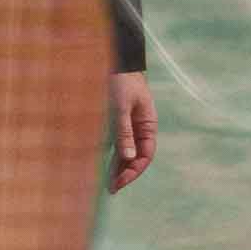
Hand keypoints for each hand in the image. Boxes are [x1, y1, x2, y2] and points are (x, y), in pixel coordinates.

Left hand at [108, 70, 156, 193]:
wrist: (116, 60)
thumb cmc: (121, 82)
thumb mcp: (121, 107)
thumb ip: (124, 132)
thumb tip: (129, 158)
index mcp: (148, 125)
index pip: (145, 156)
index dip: (133, 172)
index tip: (118, 183)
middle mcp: (140, 128)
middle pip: (135, 156)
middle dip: (124, 173)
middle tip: (110, 189)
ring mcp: (129, 125)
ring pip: (125, 151)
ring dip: (117, 166)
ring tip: (107, 182)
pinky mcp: (116, 120)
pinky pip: (116, 142)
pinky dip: (110, 154)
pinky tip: (102, 164)